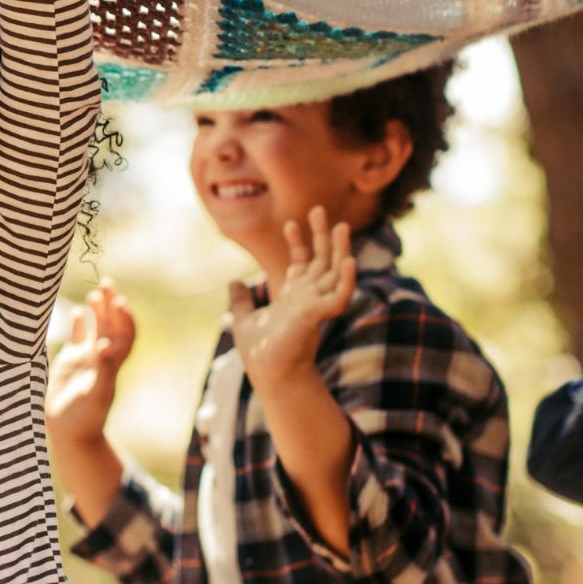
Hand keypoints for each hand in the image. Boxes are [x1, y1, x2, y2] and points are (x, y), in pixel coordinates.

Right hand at [48, 280, 135, 444]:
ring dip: (98, 310)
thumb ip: (102, 369)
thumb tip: (106, 344)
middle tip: (107, 282)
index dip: (125, 318)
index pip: (125, 334)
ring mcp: (86, 358)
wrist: (69, 433)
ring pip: (96, 327)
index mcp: (112, 364)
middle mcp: (101, 357)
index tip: (119, 301)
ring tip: (95, 293)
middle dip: (112, 303)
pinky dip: (78, 324)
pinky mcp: (69, 362)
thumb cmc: (85, 417)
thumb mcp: (95, 394)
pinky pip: (76, 338)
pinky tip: (76, 311)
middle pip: (112, 325)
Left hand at [231, 210, 357, 386]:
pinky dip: (347, 280)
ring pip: (335, 273)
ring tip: (341, 226)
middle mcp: (308, 298)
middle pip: (321, 261)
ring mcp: (317, 306)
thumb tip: (233, 282)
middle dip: (321, 236)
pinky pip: (340, 296)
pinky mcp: (320, 316)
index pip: (301, 263)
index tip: (290, 222)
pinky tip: (349, 261)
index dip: (297, 242)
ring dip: (339, 250)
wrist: (268, 375)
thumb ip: (240, 301)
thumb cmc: (260, 353)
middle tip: (318, 209)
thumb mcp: (244, 320)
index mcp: (293, 297)